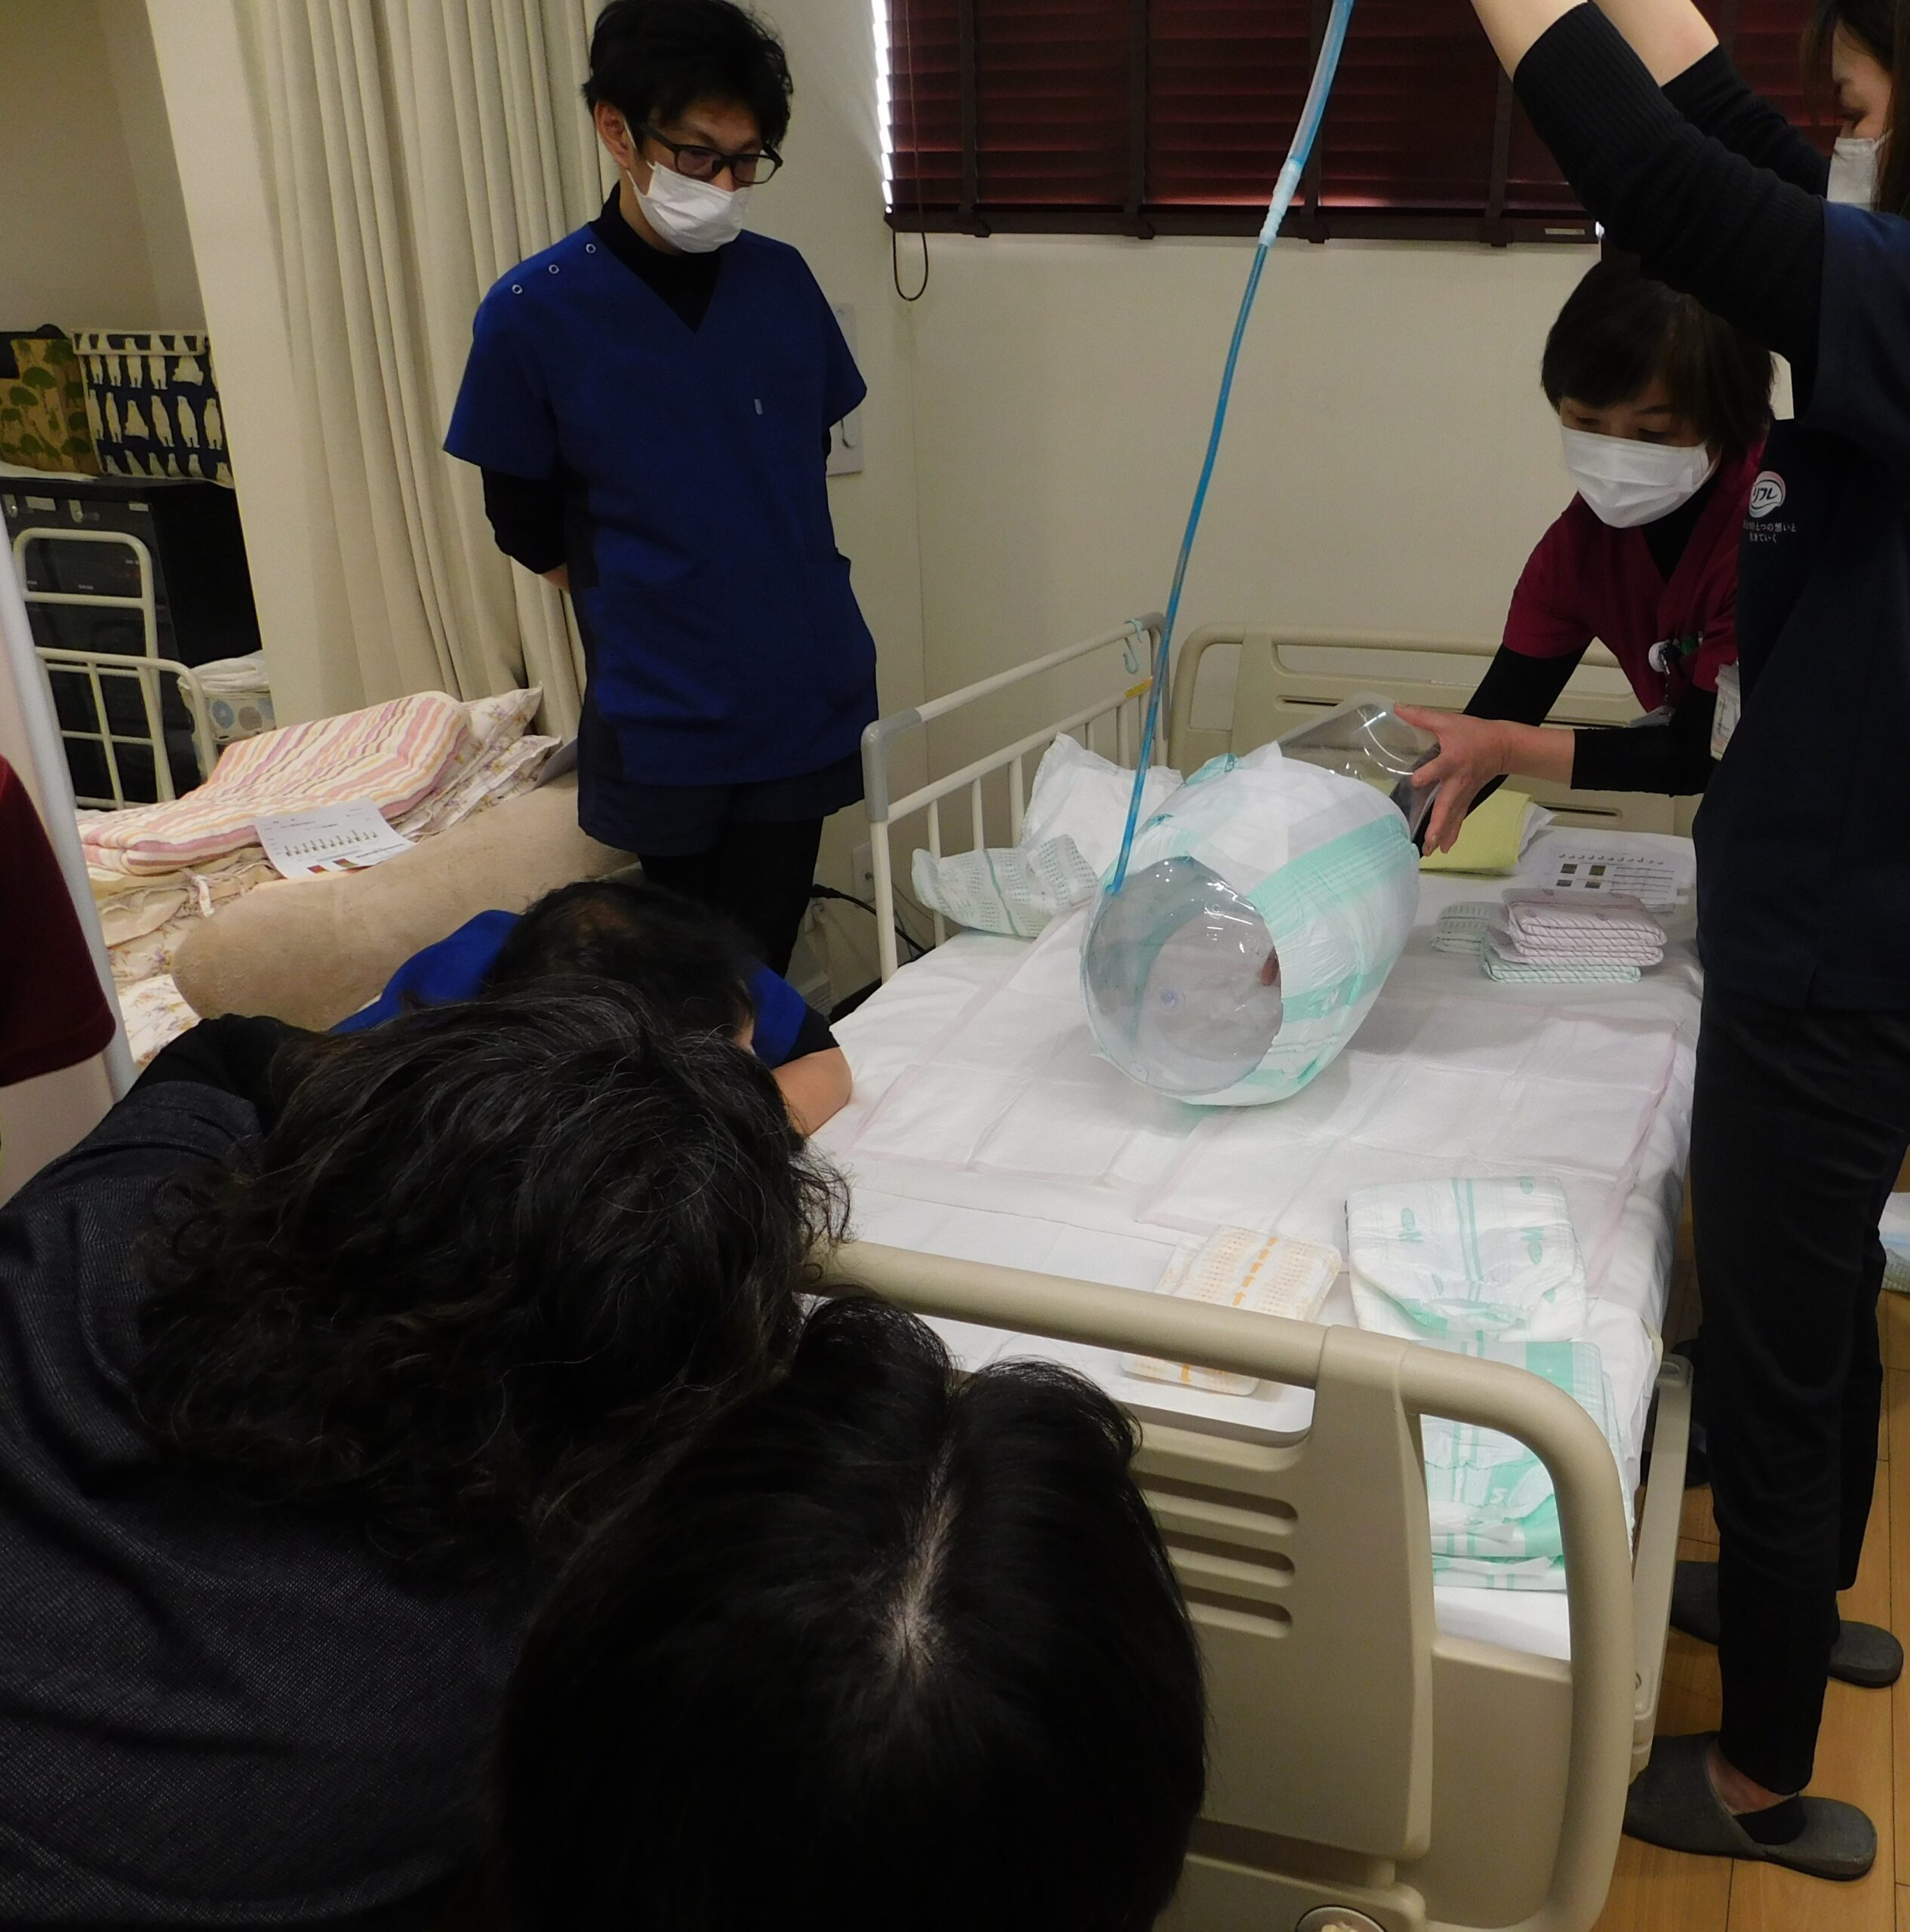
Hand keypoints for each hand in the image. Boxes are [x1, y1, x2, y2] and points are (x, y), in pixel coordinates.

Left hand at [1394, 706, 1512, 854]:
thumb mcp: (1448, 721)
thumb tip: (1397, 707)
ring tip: (1431, 852)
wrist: (1502, 746)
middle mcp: (1457, 781)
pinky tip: (1444, 849)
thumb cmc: (1473, 733)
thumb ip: (1422, 716)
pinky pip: (1459, 818)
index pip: (1438, 768)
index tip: (1416, 780)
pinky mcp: (1468, 799)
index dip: (1427, 774)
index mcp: (1452, 760)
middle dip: (1439, 824)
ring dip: (1443, 835)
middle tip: (1428, 841)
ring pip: (1453, 817)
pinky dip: (1452, 834)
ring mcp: (1464, 793)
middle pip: (1447, 805)